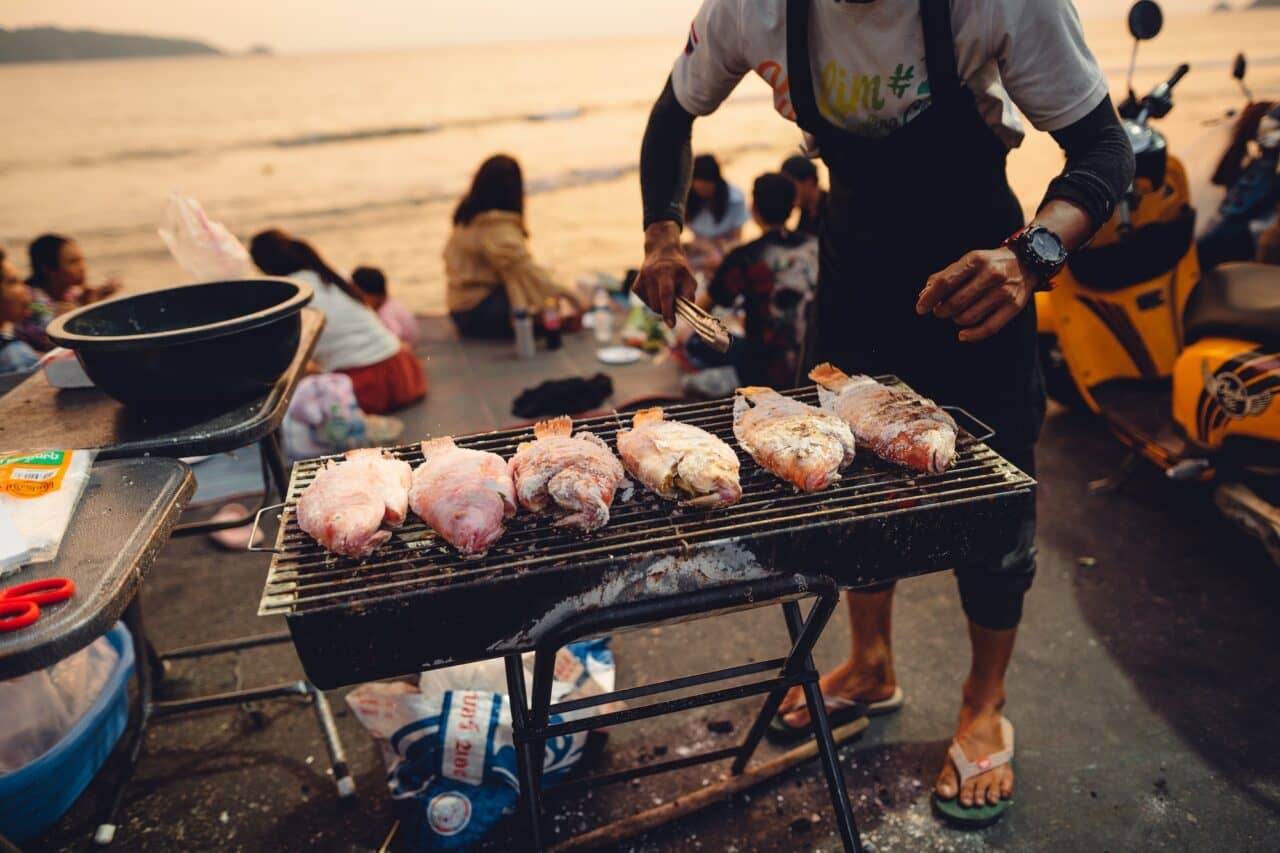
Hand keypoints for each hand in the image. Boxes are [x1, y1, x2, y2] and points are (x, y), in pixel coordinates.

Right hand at [635, 221, 696, 326]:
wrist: (661, 252)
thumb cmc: (679, 268)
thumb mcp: (689, 277)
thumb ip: (689, 294)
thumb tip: (684, 311)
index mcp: (665, 271)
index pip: (666, 294)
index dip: (668, 311)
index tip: (671, 325)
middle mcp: (650, 274)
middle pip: (657, 304)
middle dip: (667, 309)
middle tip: (674, 301)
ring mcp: (640, 280)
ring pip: (651, 306)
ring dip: (660, 305)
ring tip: (665, 292)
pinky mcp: (636, 286)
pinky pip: (646, 303)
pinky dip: (653, 301)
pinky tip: (657, 290)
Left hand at [915, 247, 1035, 342]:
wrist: (1026, 262)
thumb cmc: (988, 264)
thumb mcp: (967, 262)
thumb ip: (943, 277)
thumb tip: (923, 296)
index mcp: (975, 260)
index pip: (945, 282)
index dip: (929, 298)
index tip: (920, 308)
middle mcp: (991, 274)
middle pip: (955, 302)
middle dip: (941, 311)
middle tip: (940, 311)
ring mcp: (1004, 291)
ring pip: (968, 317)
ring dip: (956, 319)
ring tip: (956, 314)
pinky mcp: (1014, 306)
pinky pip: (989, 328)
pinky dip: (971, 335)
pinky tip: (962, 335)